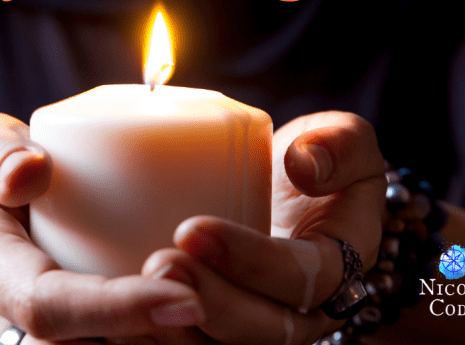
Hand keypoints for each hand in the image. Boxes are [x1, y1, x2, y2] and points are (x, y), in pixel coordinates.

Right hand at [0, 113, 203, 343]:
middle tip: (210, 310)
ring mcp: (6, 341)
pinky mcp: (32, 343)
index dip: (113, 309)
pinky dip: (135, 341)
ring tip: (205, 318)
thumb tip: (34, 170)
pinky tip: (178, 323)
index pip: (44, 303)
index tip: (184, 298)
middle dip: (141, 343)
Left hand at [141, 111, 386, 343]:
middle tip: (159, 265)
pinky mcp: (221, 323)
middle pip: (262, 330)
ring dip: (179, 326)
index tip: (194, 229)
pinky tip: (122, 312)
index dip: (252, 262)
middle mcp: (302, 309)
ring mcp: (259, 322)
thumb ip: (339, 143)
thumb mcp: (343, 139)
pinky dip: (158, 331)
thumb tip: (305, 164)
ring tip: (136, 289)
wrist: (287, 189)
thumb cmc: (315, 161)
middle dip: (209, 303)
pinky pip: (192, 340)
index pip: (302, 279)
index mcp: (335, 266)